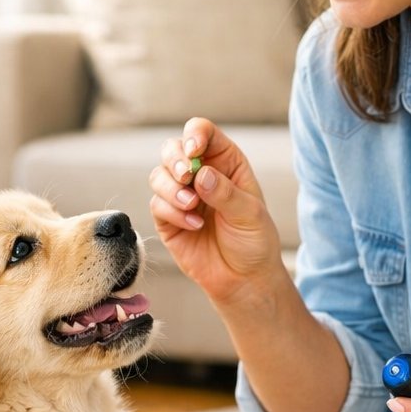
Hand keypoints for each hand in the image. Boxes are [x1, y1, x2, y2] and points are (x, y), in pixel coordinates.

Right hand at [148, 117, 283, 304]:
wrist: (243, 278)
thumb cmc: (253, 241)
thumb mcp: (250, 214)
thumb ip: (226, 193)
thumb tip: (202, 175)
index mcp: (225, 162)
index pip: (203, 133)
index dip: (195, 134)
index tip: (194, 150)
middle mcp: (200, 174)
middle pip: (172, 149)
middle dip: (175, 161)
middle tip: (186, 177)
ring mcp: (181, 195)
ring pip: (158, 175)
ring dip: (171, 189)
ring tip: (192, 206)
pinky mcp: (167, 219)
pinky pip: (156, 205)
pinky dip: (171, 212)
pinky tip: (193, 226)